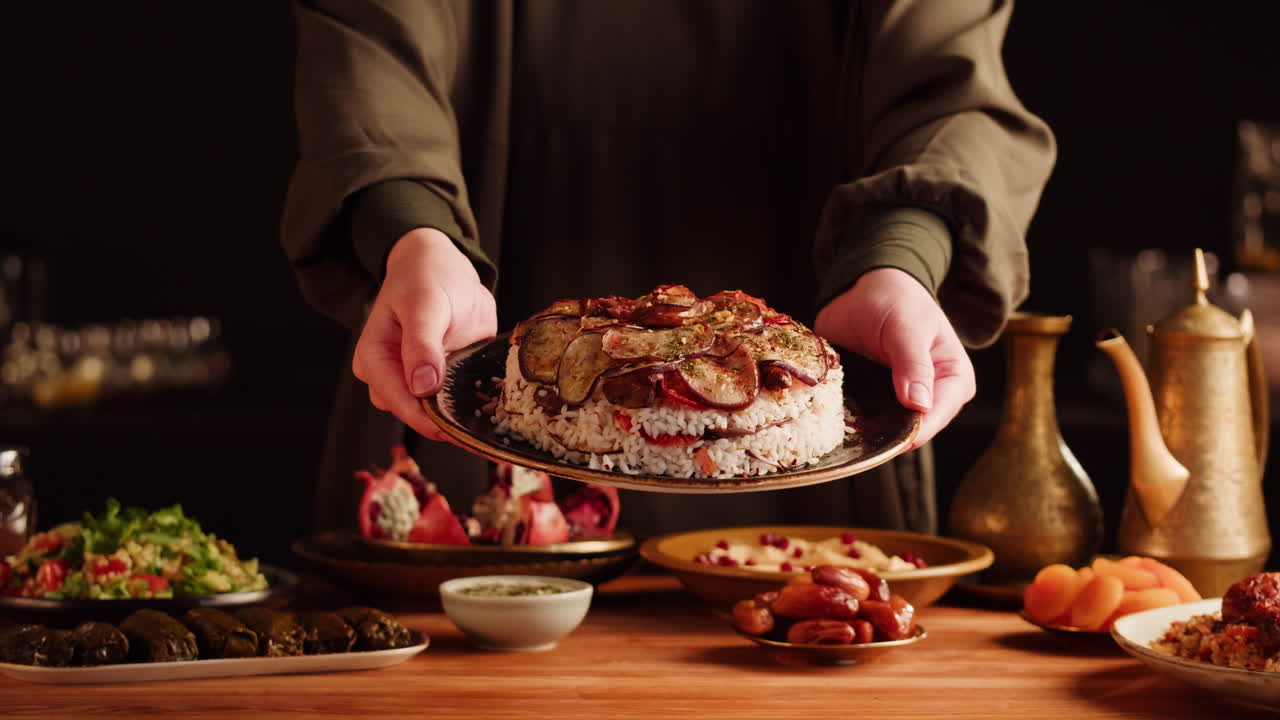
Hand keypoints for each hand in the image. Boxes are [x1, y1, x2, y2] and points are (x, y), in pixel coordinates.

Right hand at [352, 227, 496, 441]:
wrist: (441, 265)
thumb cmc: (424, 277)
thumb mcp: (423, 303)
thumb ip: (422, 344)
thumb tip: (422, 386)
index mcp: (374, 360)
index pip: (399, 402)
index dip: (428, 419)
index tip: (458, 430)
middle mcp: (391, 377)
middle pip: (416, 415)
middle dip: (448, 425)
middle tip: (483, 432)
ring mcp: (417, 381)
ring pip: (436, 415)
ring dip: (462, 421)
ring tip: (492, 426)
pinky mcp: (441, 380)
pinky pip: (454, 403)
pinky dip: (473, 408)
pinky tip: (494, 413)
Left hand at [814, 268, 974, 448]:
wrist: (863, 288)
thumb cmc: (895, 300)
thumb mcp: (907, 327)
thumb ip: (914, 364)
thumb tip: (920, 405)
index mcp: (954, 379)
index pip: (938, 416)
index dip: (915, 430)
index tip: (890, 437)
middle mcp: (930, 395)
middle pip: (911, 430)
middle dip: (887, 433)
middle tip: (857, 430)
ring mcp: (899, 400)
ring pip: (885, 430)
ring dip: (864, 429)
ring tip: (841, 424)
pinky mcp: (872, 400)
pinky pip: (862, 420)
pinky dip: (848, 420)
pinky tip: (832, 417)